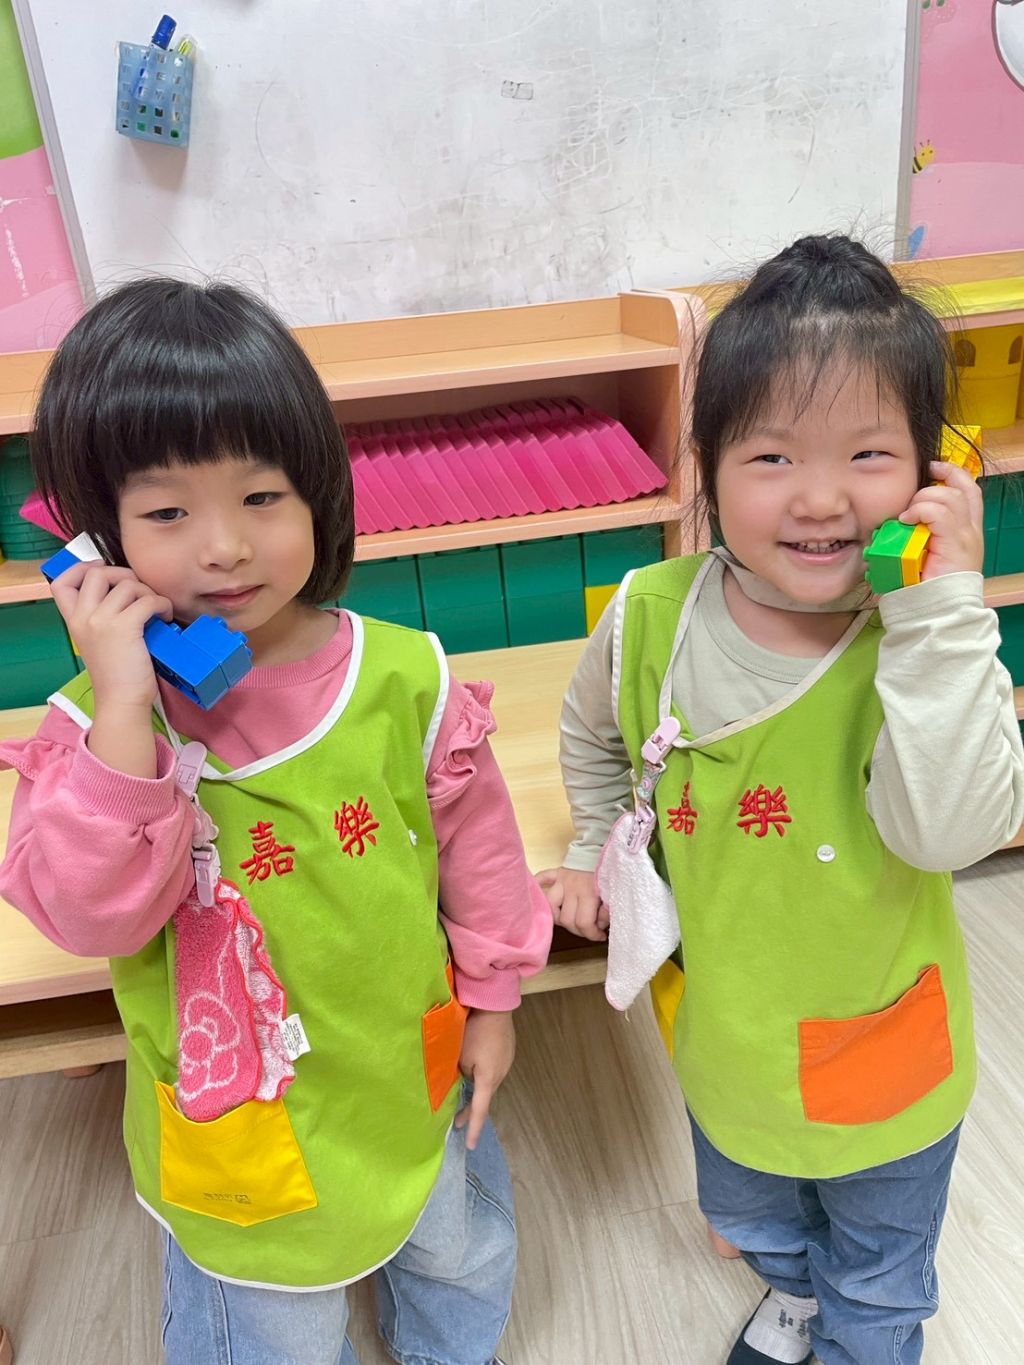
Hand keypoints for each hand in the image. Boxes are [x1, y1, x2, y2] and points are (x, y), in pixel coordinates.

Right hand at [49, 560, 172, 710]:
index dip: (80, 568)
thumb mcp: (97, 642)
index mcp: (73, 621)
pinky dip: (162, 605)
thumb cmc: (116, 674)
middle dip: (123, 574)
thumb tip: (126, 591)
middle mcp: (83, 617)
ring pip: (128, 585)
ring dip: (148, 593)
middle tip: (138, 591)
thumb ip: (100, 617)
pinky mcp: (125, 627)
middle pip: (96, 573)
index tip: (100, 569)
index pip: (61, 582)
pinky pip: (148, 600)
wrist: (121, 701)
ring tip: (155, 610)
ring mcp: (102, 621)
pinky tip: (164, 618)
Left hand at [455, 1010, 514, 1149]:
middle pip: (485, 1096)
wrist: (495, 1005)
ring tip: (464, 1087)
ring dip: (478, 1088)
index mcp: (488, 1079)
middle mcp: (500, 1074)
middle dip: (471, 1109)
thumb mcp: (460, 1055)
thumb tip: (465, 1078)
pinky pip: (494, 1069)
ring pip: (490, 1082)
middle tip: (458, 1120)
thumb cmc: (475, 1030)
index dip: (473, 1127)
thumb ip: (461, 1073)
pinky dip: (484, 1073)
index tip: (470, 1145)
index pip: (479, 1110)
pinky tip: (477, 1063)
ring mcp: (506, 1062)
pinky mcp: (507, 1051)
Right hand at [535, 866, 607, 941]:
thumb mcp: (614, 893)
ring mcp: (561, 881)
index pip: (583, 923)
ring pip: (552, 906)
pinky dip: (538, 887)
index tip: (600, 935)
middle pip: (567, 920)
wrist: (602, 845)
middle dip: (579, 930)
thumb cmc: (611, 870)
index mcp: (588, 893)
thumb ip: (608, 910)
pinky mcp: (557, 872)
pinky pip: (542, 879)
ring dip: (560, 917)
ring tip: (571, 918)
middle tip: (589, 928)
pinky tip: (539, 896)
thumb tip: (600, 924)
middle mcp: (571, 889)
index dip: (592, 934)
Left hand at [897, 460, 983, 580]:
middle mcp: (971, 531)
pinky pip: (940, 512)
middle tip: (914, 497)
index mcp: (966, 532)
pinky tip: (907, 520)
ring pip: (950, 496)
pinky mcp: (955, 544)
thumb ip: (922, 535)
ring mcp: (966, 537)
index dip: (953, 473)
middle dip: (936, 482)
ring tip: (908, 517)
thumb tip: (900, 521)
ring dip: (924, 499)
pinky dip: (921, 510)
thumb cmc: (926, 589)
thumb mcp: (924, 555)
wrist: (938, 614)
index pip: (969, 491)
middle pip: (963, 488)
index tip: (933, 467)